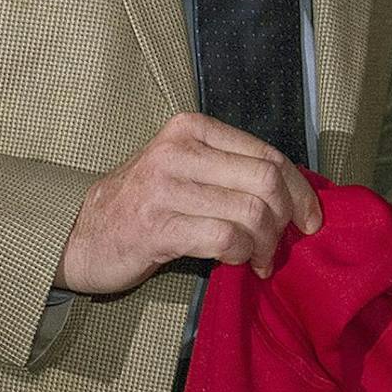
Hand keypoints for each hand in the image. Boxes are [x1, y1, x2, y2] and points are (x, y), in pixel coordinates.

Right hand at [56, 113, 320, 294]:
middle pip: (266, 181)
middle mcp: (179, 150)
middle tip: (282, 244)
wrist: (80, 234)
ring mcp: (165, 187)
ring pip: (250, 211)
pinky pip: (224, 237)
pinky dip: (241, 253)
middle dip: (286, 218)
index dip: (300, 190)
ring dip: (265, 242)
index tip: (311, 218)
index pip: (268, 154)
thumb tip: (296, 193)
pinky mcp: (155, 226)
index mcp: (193, 129)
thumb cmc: (145, 203)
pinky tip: (237, 262)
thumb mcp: (187, 169)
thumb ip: (232, 170)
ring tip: (260, 259)